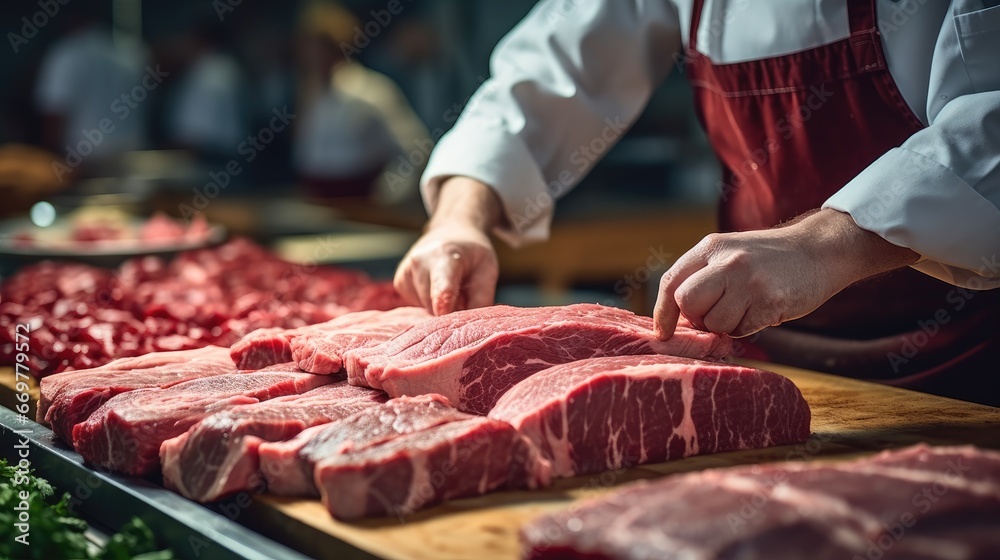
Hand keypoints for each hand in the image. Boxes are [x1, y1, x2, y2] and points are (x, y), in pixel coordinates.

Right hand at [394, 223, 497, 314]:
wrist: (450, 232)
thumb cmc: (472, 255)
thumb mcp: (487, 271)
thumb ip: (481, 300)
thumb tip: (470, 328)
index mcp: (445, 256)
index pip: (441, 284)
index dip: (443, 301)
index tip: (442, 311)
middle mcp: (419, 261)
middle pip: (435, 305)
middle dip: (451, 310)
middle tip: (464, 294)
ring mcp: (405, 271)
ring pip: (425, 309)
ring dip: (440, 307)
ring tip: (450, 288)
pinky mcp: (399, 282)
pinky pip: (417, 306)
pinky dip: (429, 303)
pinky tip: (435, 287)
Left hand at [653, 209, 918, 338]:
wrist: (819, 250)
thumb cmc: (768, 259)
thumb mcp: (729, 252)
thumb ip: (702, 277)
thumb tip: (674, 319)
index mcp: (710, 247)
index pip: (672, 282)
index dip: (662, 312)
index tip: (662, 332)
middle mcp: (726, 261)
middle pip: (687, 303)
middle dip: (697, 318)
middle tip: (716, 315)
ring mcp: (749, 281)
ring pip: (715, 323)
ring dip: (726, 326)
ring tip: (746, 308)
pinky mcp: (770, 301)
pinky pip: (741, 330)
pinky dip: (747, 328)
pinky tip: (762, 310)